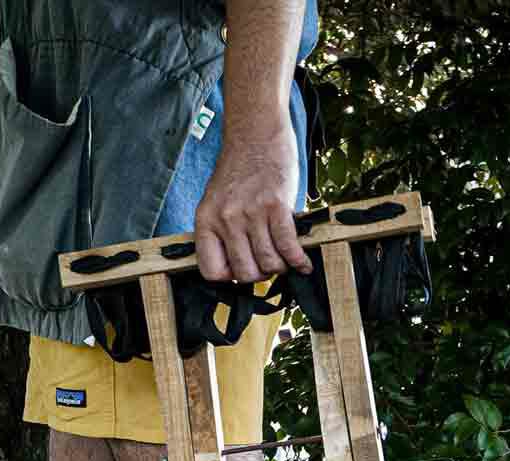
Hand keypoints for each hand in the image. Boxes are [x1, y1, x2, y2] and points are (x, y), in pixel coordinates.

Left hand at [195, 119, 313, 282]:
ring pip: (269, 263)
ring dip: (281, 267)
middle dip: (261, 274)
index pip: (212, 271)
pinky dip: (299, 260)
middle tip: (269, 263)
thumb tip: (243, 268)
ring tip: (285, 258)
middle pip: (245, 273)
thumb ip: (224, 233)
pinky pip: (288, 247)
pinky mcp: (276, 206)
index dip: (231, 277)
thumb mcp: (218, 202)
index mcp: (206, 220)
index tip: (243, 269)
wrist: (256, 133)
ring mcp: (251, 213)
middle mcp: (226, 219)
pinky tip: (303, 262)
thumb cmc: (240, 170)